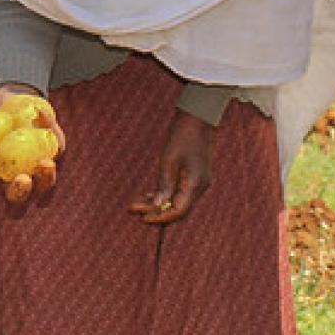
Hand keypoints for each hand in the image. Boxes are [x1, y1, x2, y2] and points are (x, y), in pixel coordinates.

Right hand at [0, 83, 62, 202]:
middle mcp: (16, 179)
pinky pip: (57, 148)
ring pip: (43, 185)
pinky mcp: (56, 153)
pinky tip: (43, 118)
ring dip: (45, 178)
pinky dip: (52, 134)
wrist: (17, 108)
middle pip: (17, 196)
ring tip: (45, 164)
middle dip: (19, 191)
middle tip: (22, 178)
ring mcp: (39, 171)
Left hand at [128, 109, 214, 224]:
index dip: (160, 217)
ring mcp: (198, 182)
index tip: (142, 217)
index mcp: (195, 183)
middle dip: (156, 211)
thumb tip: (158, 205)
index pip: (178, 210)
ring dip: (158, 203)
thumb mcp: (168, 160)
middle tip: (134, 208)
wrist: (197, 117)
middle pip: (178, 208)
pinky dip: (165, 194)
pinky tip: (149, 194)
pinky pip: (180, 191)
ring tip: (137, 202)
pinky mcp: (195, 176)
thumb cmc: (182, 135)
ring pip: (178, 201)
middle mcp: (200, 186)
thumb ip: (164, 184)